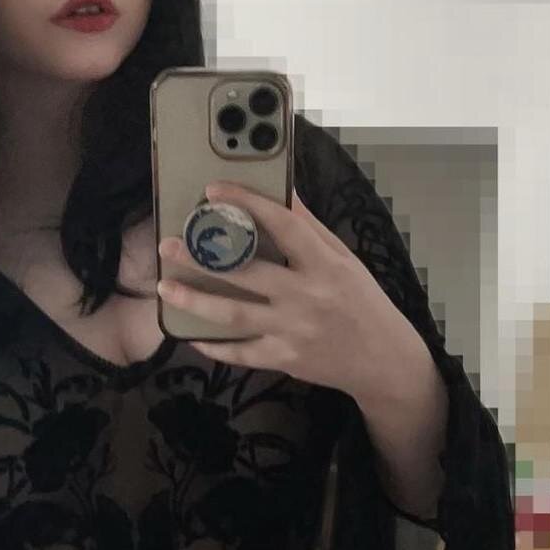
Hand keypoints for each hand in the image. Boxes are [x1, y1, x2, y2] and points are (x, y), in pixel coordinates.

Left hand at [156, 179, 414, 401]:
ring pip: (234, 314)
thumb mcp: (345, 259)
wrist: (383, 360)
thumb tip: (283, 192)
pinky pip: (241, 353)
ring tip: (166, 287)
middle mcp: (306, 296)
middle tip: (168, 244)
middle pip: (246, 272)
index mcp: (325, 264)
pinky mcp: (284, 358)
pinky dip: (214, 346)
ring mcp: (293, 330)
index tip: (213, 189)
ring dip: (195, 301)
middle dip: (202, 257)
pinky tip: (190, 334)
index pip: (283, 224)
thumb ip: (310, 228)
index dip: (247, 203)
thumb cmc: (362, 302)